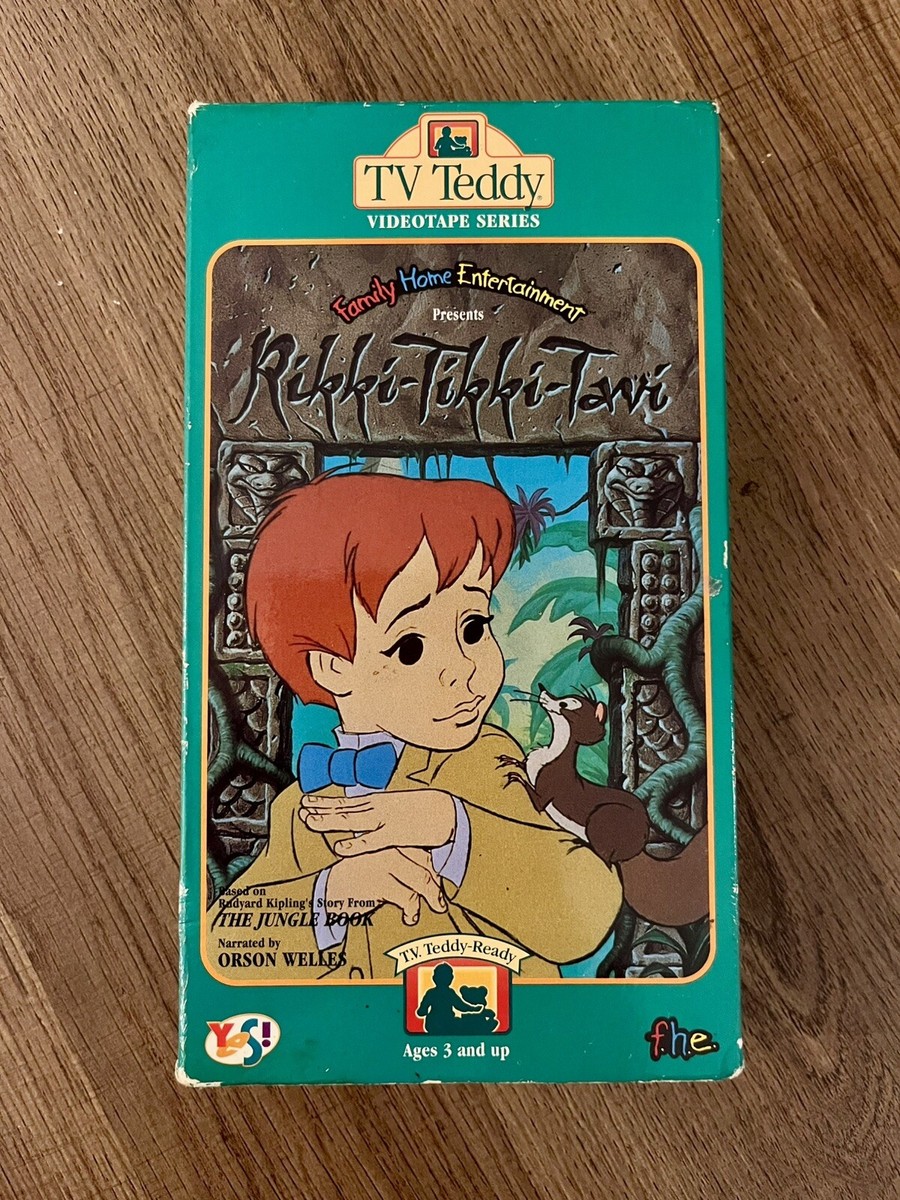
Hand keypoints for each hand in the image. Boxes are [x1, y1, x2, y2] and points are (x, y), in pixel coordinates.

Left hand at [300, 789, 456, 855]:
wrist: (450, 811)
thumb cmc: (426, 813)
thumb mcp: (400, 811)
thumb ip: (382, 816)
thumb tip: (369, 820)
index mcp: (379, 802)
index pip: (346, 801)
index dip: (325, 802)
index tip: (306, 801)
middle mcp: (378, 807)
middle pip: (344, 808)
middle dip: (321, 809)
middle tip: (301, 809)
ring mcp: (386, 819)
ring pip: (351, 820)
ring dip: (329, 821)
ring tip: (308, 821)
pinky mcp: (396, 834)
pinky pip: (372, 841)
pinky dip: (355, 844)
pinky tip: (338, 848)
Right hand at [326, 848, 446, 925]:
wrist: (325, 890)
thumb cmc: (354, 878)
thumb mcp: (376, 862)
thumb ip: (398, 862)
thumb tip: (430, 874)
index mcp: (388, 839)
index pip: (422, 852)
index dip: (435, 870)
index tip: (440, 884)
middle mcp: (388, 846)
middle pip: (425, 865)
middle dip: (436, 885)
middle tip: (440, 901)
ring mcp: (385, 863)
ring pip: (422, 880)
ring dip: (432, 897)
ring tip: (437, 907)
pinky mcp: (380, 882)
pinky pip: (408, 898)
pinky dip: (412, 910)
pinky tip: (409, 917)